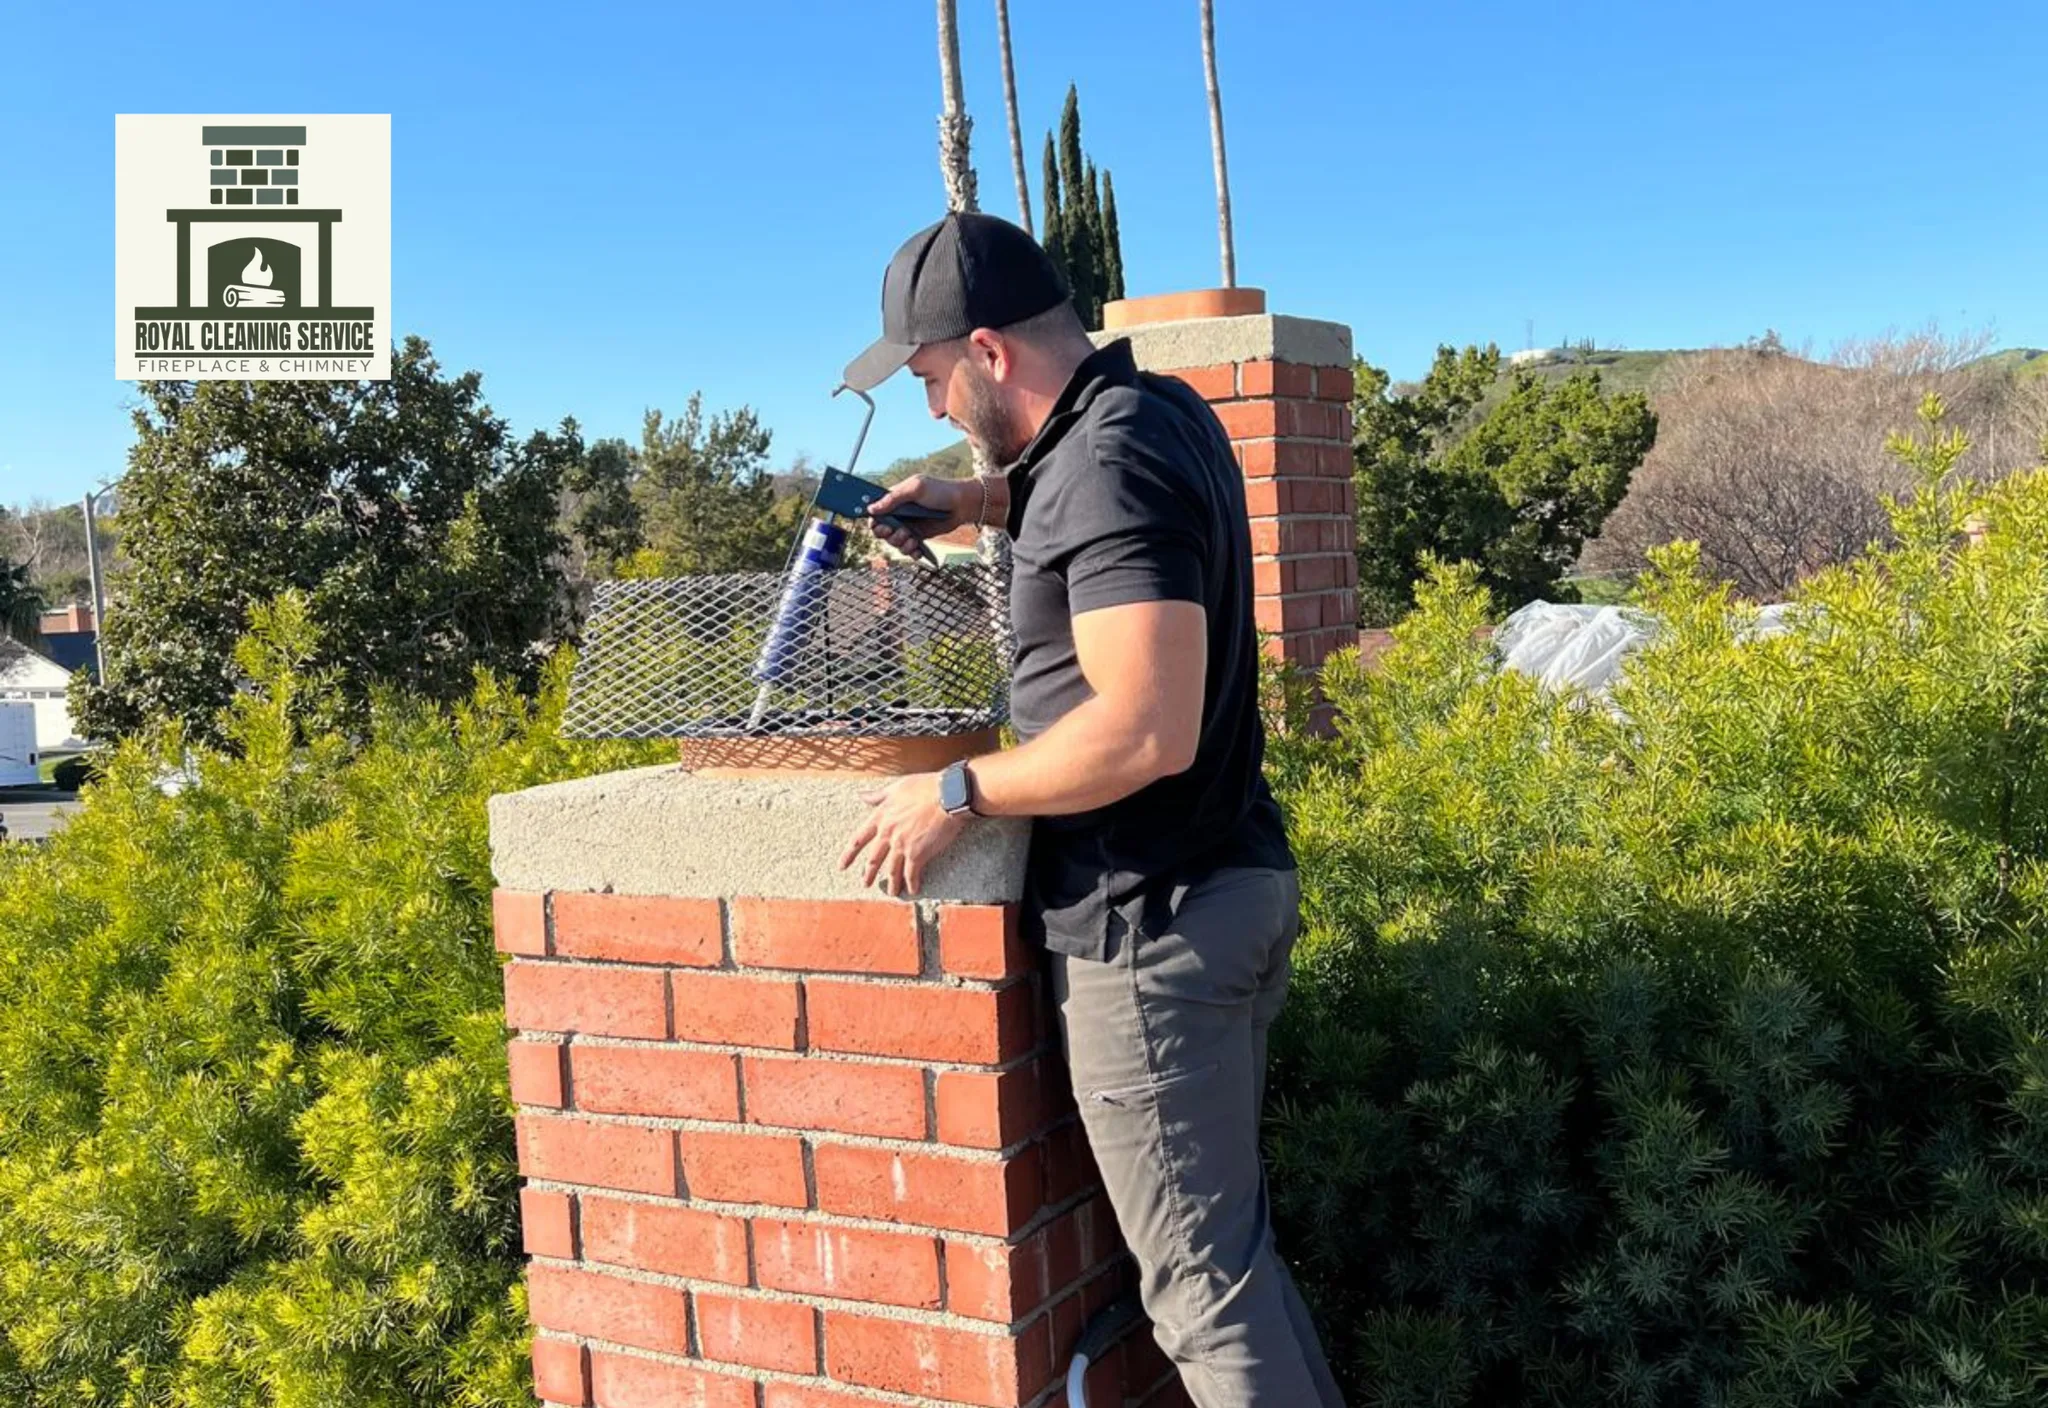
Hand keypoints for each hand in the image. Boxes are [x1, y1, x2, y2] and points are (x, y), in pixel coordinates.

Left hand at [838, 771, 967, 896]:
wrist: (948, 795)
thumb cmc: (925, 787)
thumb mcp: (897, 787)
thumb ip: (878, 795)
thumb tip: (862, 795)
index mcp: (881, 817)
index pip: (859, 839)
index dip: (849, 855)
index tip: (842, 866)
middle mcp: (887, 833)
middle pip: (874, 859)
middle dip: (868, 874)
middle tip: (865, 883)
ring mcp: (901, 845)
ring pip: (891, 870)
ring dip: (891, 883)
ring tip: (892, 892)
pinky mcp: (917, 854)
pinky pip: (911, 873)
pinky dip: (911, 883)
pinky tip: (912, 890)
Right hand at [865, 474, 974, 555]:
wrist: (962, 504)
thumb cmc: (940, 491)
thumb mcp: (915, 488)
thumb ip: (893, 498)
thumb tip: (871, 509)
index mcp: (894, 500)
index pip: (875, 513)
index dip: (875, 522)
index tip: (882, 526)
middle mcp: (899, 514)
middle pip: (882, 532)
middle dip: (889, 535)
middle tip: (901, 532)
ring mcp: (909, 526)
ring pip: (894, 542)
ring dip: (900, 544)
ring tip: (912, 539)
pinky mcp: (919, 537)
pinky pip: (908, 549)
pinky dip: (911, 552)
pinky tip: (917, 549)